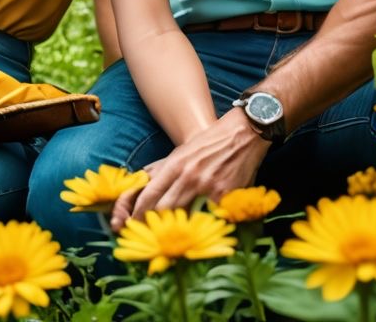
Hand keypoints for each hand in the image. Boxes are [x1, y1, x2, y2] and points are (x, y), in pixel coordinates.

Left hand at [110, 110, 269, 229]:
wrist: (242, 134)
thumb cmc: (211, 142)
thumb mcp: (183, 151)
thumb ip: (166, 168)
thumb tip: (145, 180)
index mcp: (175, 164)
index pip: (150, 193)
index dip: (139, 212)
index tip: (133, 224)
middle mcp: (188, 176)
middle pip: (164, 208)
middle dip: (154, 225)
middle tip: (151, 237)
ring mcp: (207, 186)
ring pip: (185, 215)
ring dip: (178, 229)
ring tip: (173, 240)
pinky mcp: (225, 195)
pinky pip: (211, 216)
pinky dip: (206, 225)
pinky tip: (203, 233)